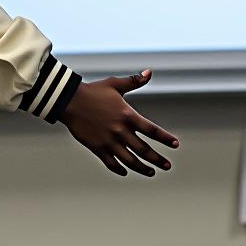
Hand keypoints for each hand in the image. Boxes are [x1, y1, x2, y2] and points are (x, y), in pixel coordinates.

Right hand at [59, 70, 179, 176]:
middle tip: (167, 166)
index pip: (152, 130)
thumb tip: (149, 72)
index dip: (165, 138)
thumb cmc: (93, 91)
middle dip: (157, 159)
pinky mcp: (97, 147)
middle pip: (143, 150)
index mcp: (127, 115)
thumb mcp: (114, 84)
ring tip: (151, 172)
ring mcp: (108, 141)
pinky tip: (126, 171)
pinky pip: (111, 162)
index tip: (176, 144)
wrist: (69, 101)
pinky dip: (120, 169)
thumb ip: (134, 81)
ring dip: (142, 168)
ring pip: (129, 160)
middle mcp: (120, 131)